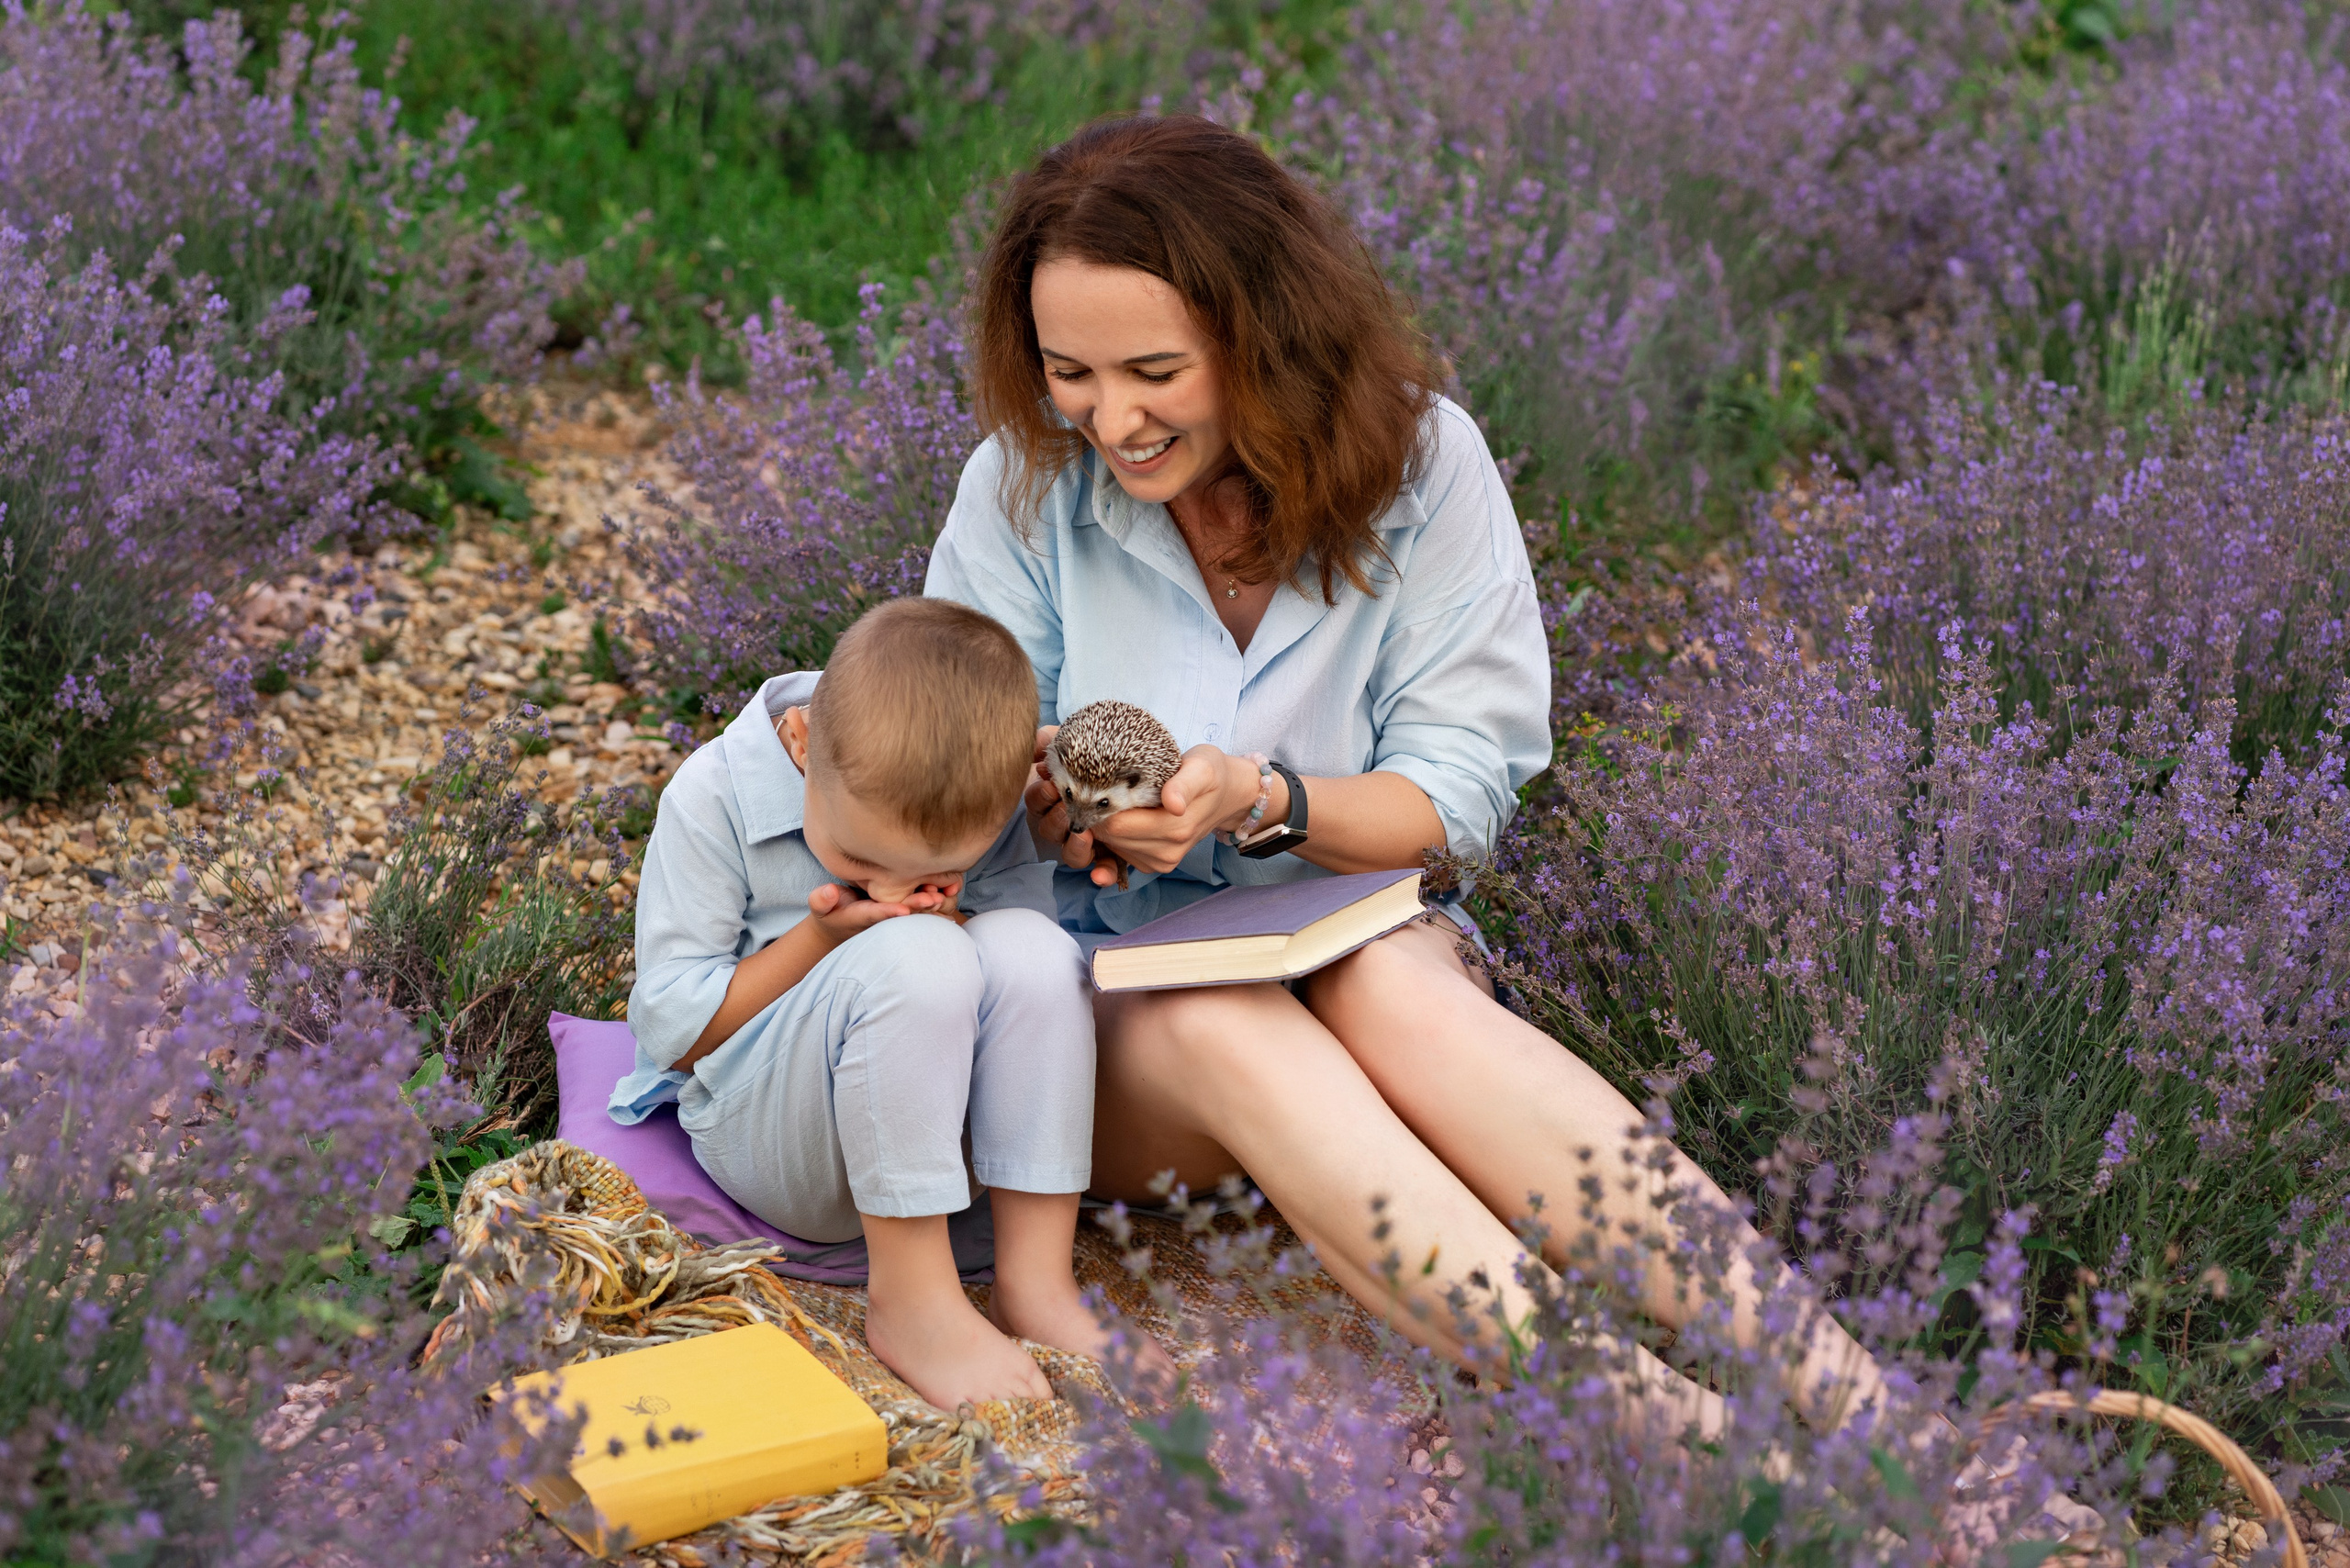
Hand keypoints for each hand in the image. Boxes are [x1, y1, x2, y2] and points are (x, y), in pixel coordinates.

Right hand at [803, 881, 946, 945]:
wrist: (840, 926)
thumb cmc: (831, 912)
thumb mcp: (820, 907)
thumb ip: (821, 900)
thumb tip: (829, 892)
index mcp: (862, 917)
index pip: (876, 914)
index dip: (889, 912)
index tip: (903, 910)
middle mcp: (881, 919)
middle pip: (901, 913)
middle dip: (917, 906)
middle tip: (934, 898)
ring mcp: (892, 917)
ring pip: (913, 912)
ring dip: (929, 905)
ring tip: (945, 895)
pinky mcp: (900, 910)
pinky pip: (918, 909)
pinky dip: (933, 904)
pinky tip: (949, 897)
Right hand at [1024, 724, 1125, 883]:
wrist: (1160, 769)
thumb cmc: (1120, 751)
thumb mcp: (1087, 739)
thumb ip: (1056, 738)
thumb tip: (1035, 743)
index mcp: (1056, 793)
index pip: (1036, 800)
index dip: (1040, 795)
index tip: (1050, 784)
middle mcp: (1069, 820)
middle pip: (1049, 830)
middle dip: (1056, 818)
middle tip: (1066, 806)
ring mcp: (1090, 840)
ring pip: (1072, 853)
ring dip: (1075, 847)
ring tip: (1085, 836)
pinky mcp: (1115, 853)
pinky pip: (1104, 868)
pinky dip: (1102, 873)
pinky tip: (1101, 876)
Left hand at [1088, 746, 1275, 884]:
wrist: (1228, 795)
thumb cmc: (1211, 774)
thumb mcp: (1202, 766)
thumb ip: (1185, 784)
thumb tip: (1173, 804)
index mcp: (1175, 827)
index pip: (1116, 824)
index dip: (1100, 806)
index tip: (1096, 784)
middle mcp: (1167, 852)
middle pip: (1110, 837)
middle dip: (1099, 815)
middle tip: (1100, 789)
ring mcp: (1161, 862)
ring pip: (1112, 847)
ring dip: (1106, 827)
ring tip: (1115, 800)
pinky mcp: (1155, 866)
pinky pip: (1120, 855)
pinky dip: (1115, 838)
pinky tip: (1124, 816)